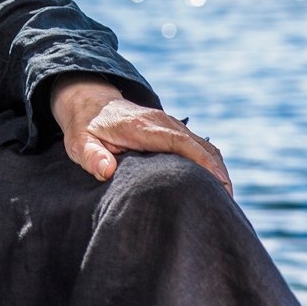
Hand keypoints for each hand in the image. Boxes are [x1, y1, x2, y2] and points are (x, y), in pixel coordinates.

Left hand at [50, 74, 231, 195]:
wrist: (88, 100)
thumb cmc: (84, 127)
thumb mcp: (79, 142)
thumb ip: (91, 156)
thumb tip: (107, 170)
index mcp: (142, 126)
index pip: (180, 142)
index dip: (202, 162)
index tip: (219, 184)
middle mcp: (162, 122)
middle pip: (200, 145)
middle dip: (218, 172)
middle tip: (228, 205)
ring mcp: (169, 124)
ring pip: (204, 145)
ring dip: (217, 169)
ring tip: (226, 200)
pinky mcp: (172, 129)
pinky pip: (198, 145)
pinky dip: (211, 163)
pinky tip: (214, 186)